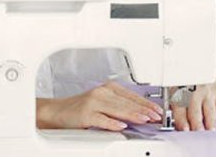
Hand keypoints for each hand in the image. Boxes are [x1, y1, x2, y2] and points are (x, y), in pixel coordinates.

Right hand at [37, 81, 162, 130]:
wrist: (57, 112)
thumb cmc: (80, 109)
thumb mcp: (102, 103)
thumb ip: (119, 107)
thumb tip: (141, 115)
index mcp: (107, 88)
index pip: (131, 95)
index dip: (146, 103)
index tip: (158, 110)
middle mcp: (100, 93)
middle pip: (126, 102)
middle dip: (143, 109)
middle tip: (157, 116)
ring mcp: (92, 103)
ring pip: (116, 109)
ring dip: (132, 114)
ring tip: (145, 119)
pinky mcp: (85, 114)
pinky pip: (101, 119)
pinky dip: (112, 122)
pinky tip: (122, 125)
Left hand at [171, 59, 215, 130]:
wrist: (204, 63)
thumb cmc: (186, 79)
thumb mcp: (175, 86)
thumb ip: (174, 104)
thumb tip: (172, 123)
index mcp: (180, 93)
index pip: (179, 108)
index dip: (181, 119)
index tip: (184, 128)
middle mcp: (193, 93)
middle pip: (195, 110)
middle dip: (196, 122)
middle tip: (197, 131)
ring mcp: (207, 93)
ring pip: (209, 109)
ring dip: (210, 120)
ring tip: (211, 129)